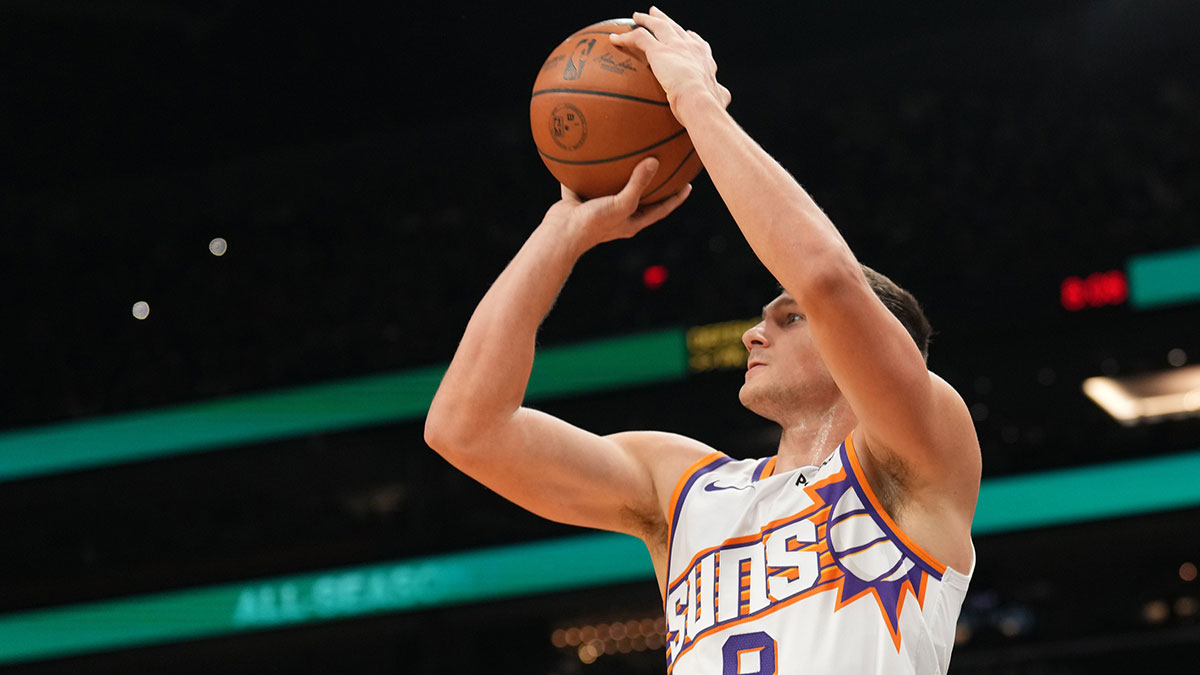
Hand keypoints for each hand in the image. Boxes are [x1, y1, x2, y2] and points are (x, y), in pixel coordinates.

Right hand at [544, 157, 691, 250]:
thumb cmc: (594, 224)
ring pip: (614, 188)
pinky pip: (589, 179)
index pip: (661, 210)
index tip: (688, 185)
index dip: (675, 198)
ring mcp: (598, 207)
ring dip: (622, 174)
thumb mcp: (621, 204)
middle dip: (653, 185)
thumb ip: (638, 184)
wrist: (560, 233)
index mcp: (631, 222)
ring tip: (632, 154)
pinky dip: (592, 167)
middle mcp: (617, 215)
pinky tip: (593, 149)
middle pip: (641, 198)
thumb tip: (654, 160)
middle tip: (666, 167)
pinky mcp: (581, 199)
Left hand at [609, 7, 731, 120]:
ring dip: (646, 20)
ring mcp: (674, 46)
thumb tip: (722, 100)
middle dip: (665, 20)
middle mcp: (690, 46)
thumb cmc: (709, 103)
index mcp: (704, 58)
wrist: (699, 100)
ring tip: (636, 17)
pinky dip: (625, 37)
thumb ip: (719, 95)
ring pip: (657, 26)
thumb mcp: (720, 97)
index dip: (690, 37)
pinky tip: (614, 39)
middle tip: (656, 13)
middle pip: (675, 28)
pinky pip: (638, 39)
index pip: (696, 43)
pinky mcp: (658, 50)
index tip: (687, 34)